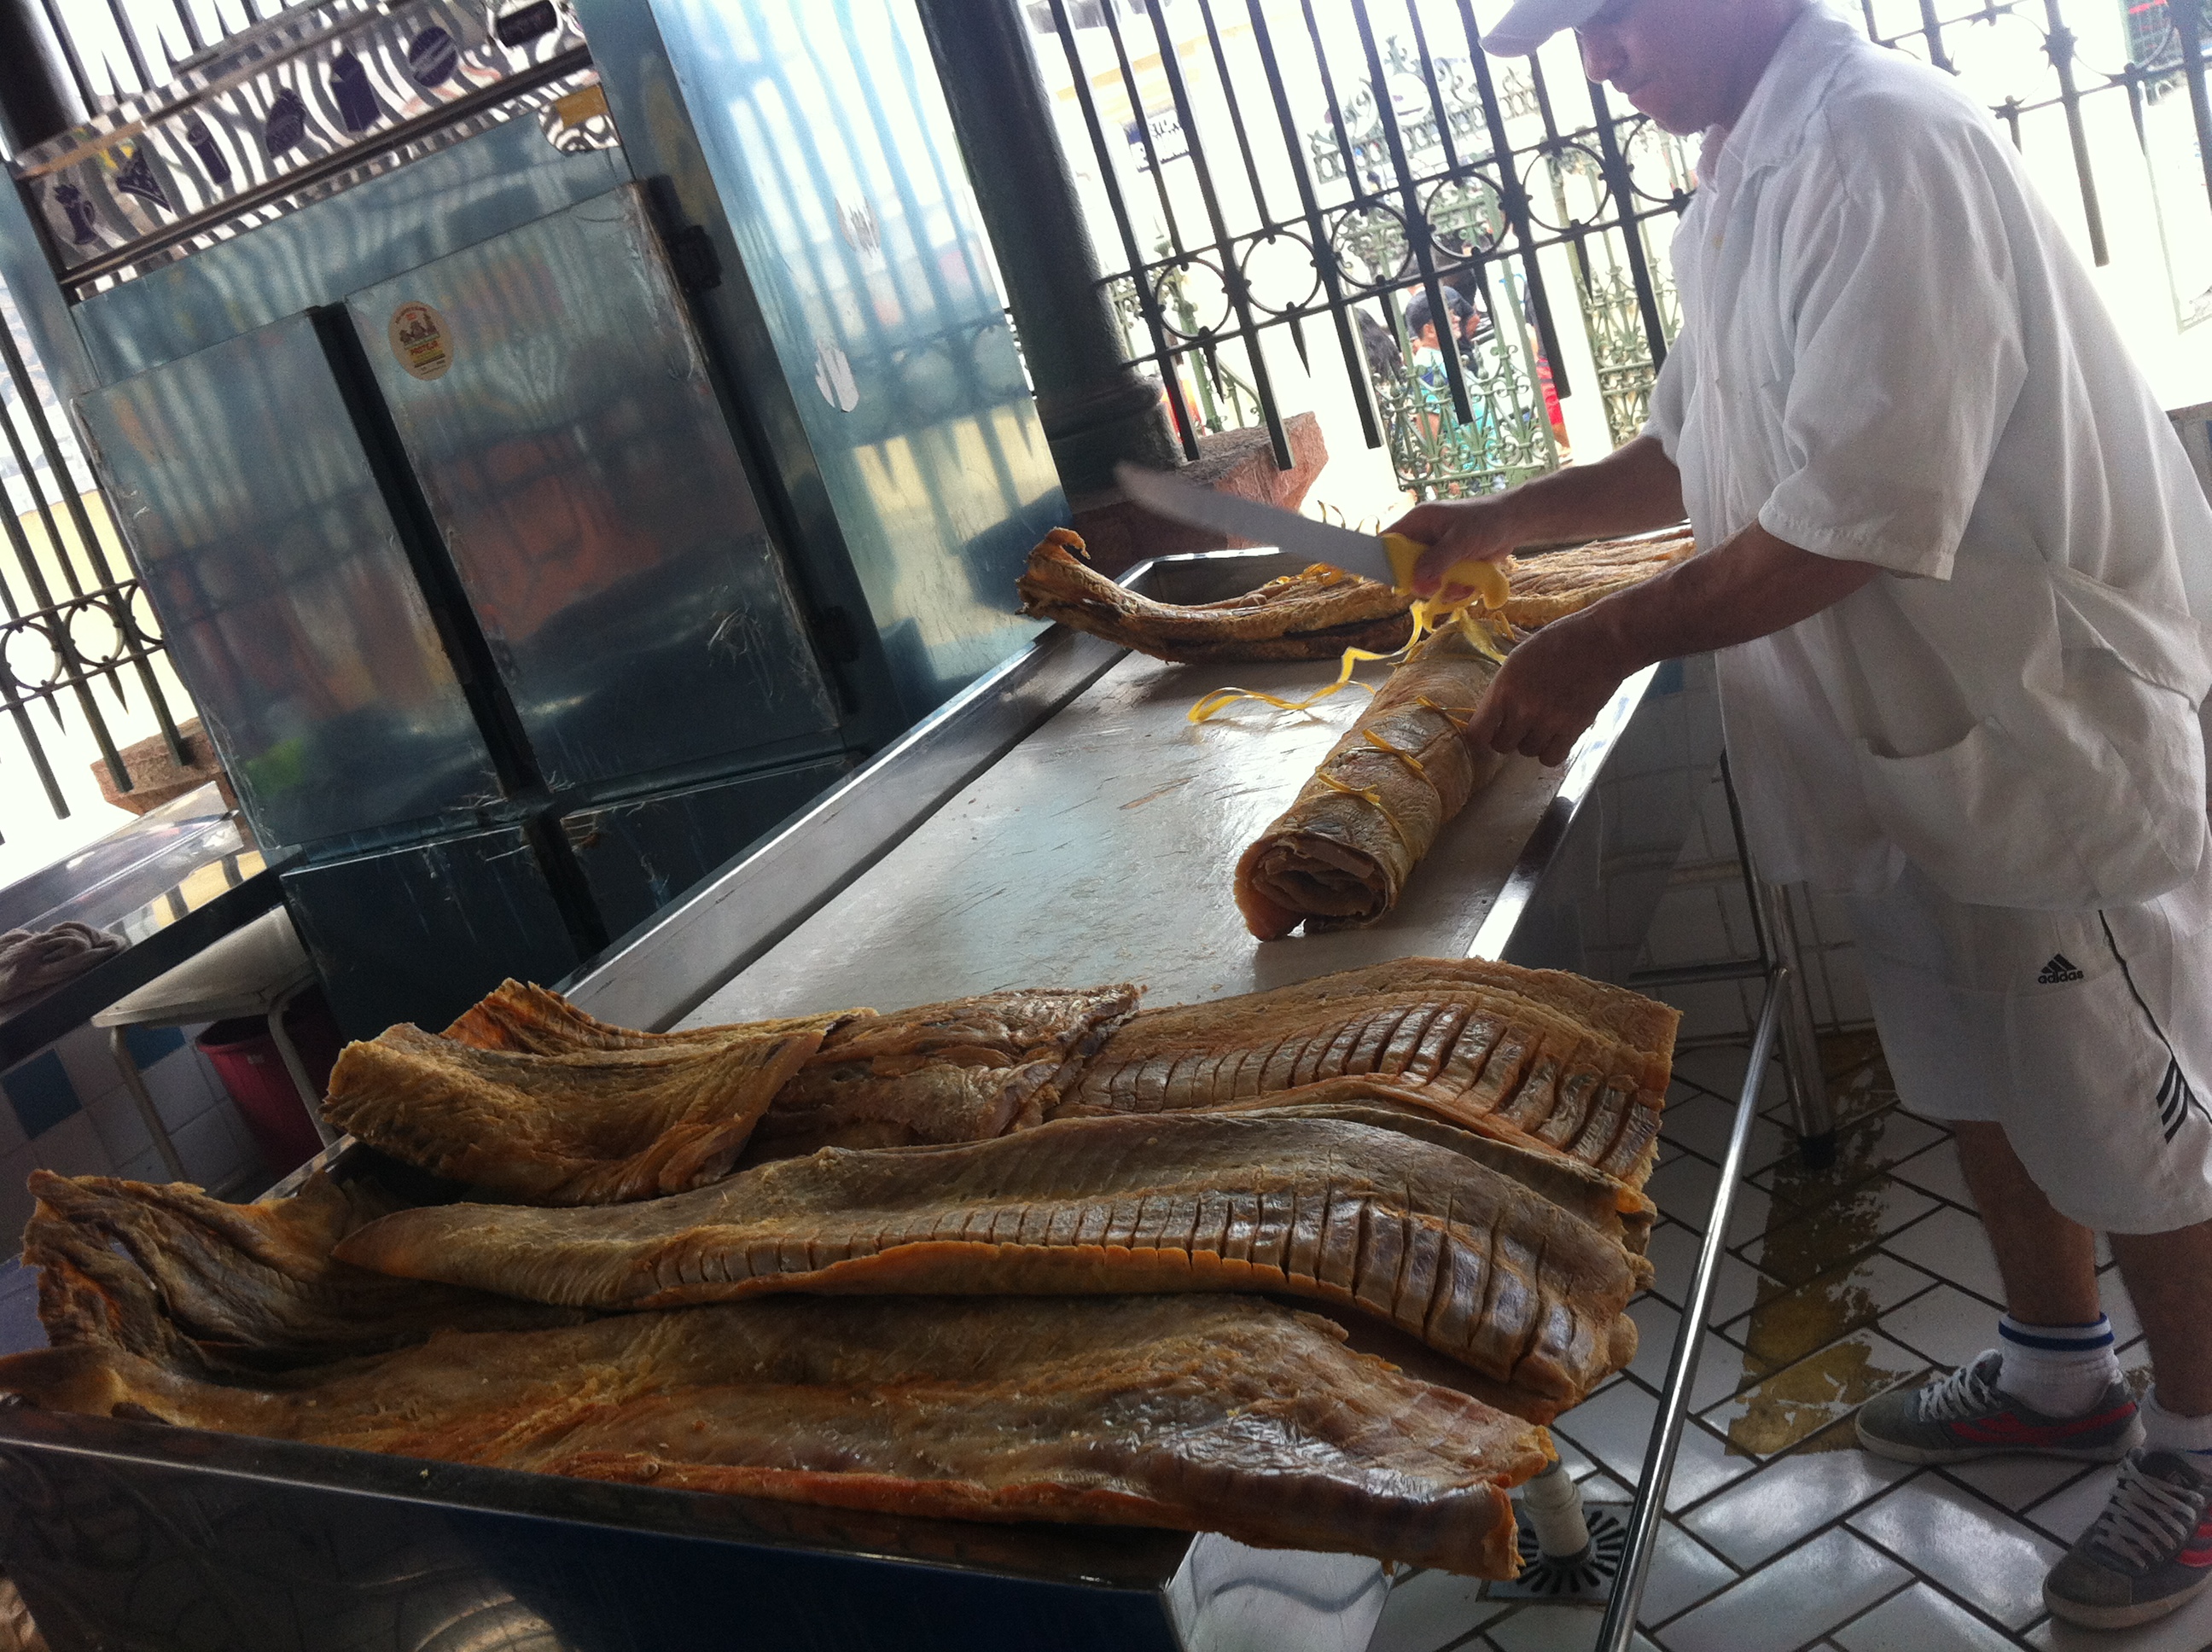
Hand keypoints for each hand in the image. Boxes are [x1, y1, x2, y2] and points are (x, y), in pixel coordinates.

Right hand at [1387, 498, 1523, 597]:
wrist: (1514, 523)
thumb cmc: (1487, 521)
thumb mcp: (1461, 539)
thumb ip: (1438, 559)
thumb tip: (1416, 581)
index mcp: (1418, 522)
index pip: (1388, 541)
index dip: (1384, 561)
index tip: (1394, 581)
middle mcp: (1422, 538)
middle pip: (1405, 569)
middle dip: (1422, 582)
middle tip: (1438, 588)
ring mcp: (1436, 554)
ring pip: (1425, 582)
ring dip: (1443, 590)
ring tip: (1462, 585)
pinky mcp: (1449, 567)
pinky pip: (1442, 586)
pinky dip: (1455, 590)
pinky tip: (1470, 585)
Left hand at [1469, 611, 1630, 766]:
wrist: (1603, 642)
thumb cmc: (1560, 641)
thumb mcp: (1518, 657)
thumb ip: (1504, 687)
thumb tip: (1491, 710)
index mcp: (1504, 688)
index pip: (1477, 733)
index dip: (1479, 737)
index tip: (1486, 733)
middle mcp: (1523, 709)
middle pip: (1502, 746)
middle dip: (1506, 737)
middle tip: (1517, 724)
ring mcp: (1549, 722)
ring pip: (1527, 752)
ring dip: (1530, 742)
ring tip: (1541, 723)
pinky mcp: (1573, 729)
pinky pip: (1551, 758)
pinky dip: (1551, 752)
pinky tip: (1554, 737)